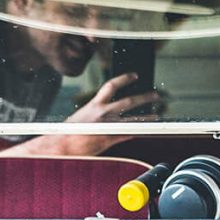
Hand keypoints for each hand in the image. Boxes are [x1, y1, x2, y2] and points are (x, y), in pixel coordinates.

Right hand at [30, 73, 159, 156]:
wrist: (62, 144)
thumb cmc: (67, 132)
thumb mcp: (79, 117)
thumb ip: (91, 114)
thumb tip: (96, 115)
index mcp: (95, 105)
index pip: (112, 85)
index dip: (125, 79)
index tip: (135, 75)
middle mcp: (104, 113)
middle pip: (129, 101)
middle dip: (144, 97)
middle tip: (155, 95)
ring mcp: (109, 126)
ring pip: (134, 119)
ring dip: (147, 117)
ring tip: (157, 116)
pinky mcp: (111, 139)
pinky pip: (130, 134)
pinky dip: (139, 132)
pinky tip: (146, 132)